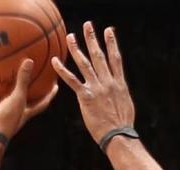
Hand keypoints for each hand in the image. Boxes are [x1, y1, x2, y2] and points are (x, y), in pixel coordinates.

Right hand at [0, 59, 57, 139]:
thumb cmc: (6, 119)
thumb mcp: (17, 98)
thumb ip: (23, 81)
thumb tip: (30, 61)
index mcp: (26, 113)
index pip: (42, 103)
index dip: (50, 95)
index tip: (55, 86)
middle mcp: (15, 115)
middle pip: (25, 102)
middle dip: (29, 92)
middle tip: (32, 79)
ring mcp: (2, 115)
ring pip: (6, 101)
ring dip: (6, 92)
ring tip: (7, 78)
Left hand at [51, 22, 135, 145]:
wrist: (118, 134)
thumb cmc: (122, 124)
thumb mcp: (125, 104)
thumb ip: (119, 94)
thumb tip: (117, 92)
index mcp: (119, 83)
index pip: (115, 58)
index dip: (112, 43)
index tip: (109, 31)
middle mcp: (108, 81)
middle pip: (99, 55)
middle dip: (93, 39)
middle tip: (88, 26)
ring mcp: (97, 88)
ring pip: (85, 64)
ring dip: (77, 49)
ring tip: (70, 37)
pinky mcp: (86, 97)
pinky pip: (72, 80)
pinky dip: (63, 70)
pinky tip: (55, 61)